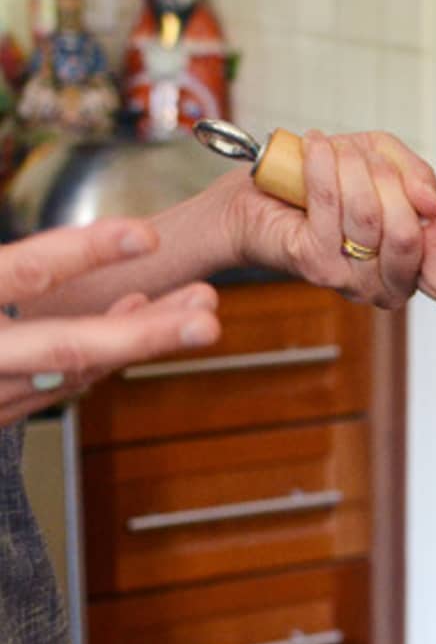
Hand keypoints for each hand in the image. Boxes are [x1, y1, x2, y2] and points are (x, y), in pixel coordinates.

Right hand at [0, 220, 219, 427]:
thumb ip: (9, 267)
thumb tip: (45, 255)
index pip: (25, 276)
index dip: (86, 253)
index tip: (148, 236)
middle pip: (69, 347)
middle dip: (143, 333)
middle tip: (207, 315)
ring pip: (78, 368)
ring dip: (144, 336)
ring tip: (200, 302)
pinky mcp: (2, 407)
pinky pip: (64, 377)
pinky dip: (109, 349)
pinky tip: (144, 312)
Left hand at [223, 130, 435, 309]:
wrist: (258, 199)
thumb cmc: (325, 185)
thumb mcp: (386, 165)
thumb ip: (418, 179)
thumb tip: (432, 203)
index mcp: (411, 271)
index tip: (429, 206)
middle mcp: (385, 286)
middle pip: (406, 235)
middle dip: (390, 182)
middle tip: (369, 160)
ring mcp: (350, 280)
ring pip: (368, 215)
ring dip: (352, 167)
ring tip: (337, 149)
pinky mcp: (315, 263)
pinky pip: (330, 205)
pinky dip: (323, 166)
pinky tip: (315, 147)